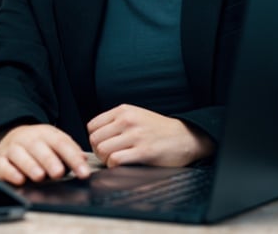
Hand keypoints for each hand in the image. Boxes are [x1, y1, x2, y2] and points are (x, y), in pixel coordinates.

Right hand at [0, 124, 91, 185]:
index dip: (73, 158)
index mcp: (46, 134)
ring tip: (40, 176)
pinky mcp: (0, 160)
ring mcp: (13, 149)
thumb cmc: (40, 144)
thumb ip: (70, 151)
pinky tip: (20, 180)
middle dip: (49, 160)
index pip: (61, 143)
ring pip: (19, 155)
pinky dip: (10, 173)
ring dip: (30, 165)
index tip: (84, 173)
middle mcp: (28, 139)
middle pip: (38, 147)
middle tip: (59, 172)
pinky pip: (3, 165)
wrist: (12, 134)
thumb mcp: (56, 142)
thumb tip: (83, 160)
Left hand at [87, 104, 213, 167]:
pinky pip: (116, 160)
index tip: (103, 146)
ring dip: (106, 160)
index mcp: (123, 111)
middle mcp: (127, 120)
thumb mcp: (135, 116)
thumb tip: (95, 136)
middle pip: (95, 139)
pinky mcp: (144, 151)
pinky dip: (114, 166)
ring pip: (103, 150)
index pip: (92, 126)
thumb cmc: (158, 130)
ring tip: (116, 162)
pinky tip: (123, 166)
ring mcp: (136, 135)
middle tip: (109, 157)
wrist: (185, 137)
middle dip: (99, 152)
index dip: (94, 139)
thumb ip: (116, 122)